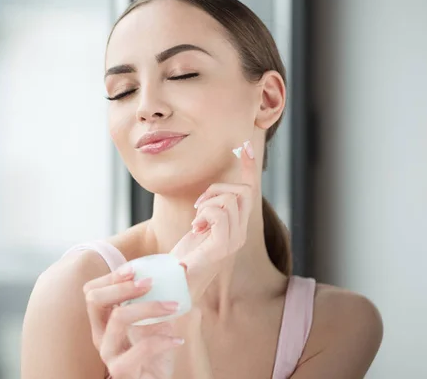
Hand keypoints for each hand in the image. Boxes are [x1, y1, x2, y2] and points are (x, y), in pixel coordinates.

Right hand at [83, 265, 184, 378]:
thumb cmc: (154, 351)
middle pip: (95, 300)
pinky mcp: (123, 371)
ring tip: (172, 306)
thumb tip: (183, 266)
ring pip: (118, 319)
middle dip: (122, 286)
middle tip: (150, 282)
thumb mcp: (157, 320)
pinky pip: (141, 349)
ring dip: (148, 307)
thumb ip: (161, 297)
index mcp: (104, 322)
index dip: (111, 277)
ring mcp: (109, 354)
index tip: (134, 269)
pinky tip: (178, 340)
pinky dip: (163, 340)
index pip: (93, 292)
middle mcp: (101, 336)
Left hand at [171, 140, 259, 302]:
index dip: (248, 167)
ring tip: (197, 220)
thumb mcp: (199, 227)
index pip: (249, 192)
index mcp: (236, 227)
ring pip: (230, 199)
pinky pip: (219, 212)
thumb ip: (209, 211)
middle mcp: (240, 233)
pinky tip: (196, 227)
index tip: (245, 144)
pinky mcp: (223, 246)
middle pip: (243, 191)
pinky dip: (205, 213)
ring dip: (208, 203)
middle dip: (217, 189)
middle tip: (199, 205)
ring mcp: (234, 240)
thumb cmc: (185, 256)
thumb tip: (210, 195)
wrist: (177, 282)